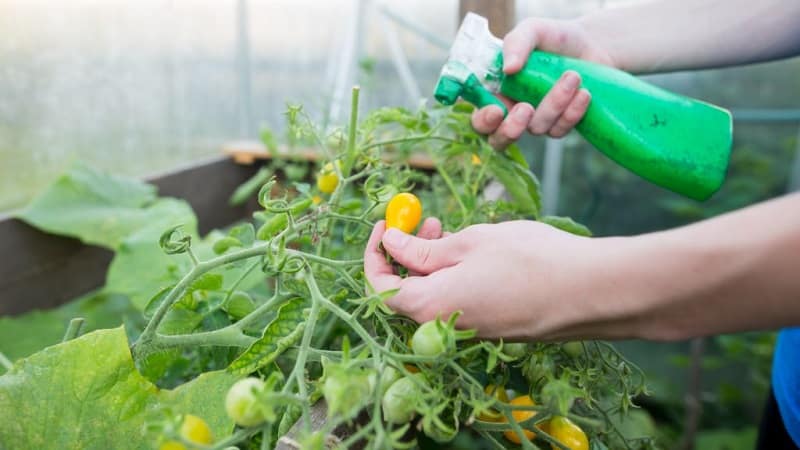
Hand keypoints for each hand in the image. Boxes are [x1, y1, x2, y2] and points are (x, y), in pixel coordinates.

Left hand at [363, 219, 634, 340]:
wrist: (590, 291)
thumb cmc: (530, 260)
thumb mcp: (469, 242)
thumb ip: (423, 249)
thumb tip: (390, 243)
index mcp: (430, 307)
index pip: (380, 288)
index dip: (375, 255)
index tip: (385, 223)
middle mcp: (445, 327)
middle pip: (406, 293)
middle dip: (406, 254)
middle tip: (425, 219)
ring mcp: (471, 331)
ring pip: (434, 295)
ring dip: (431, 262)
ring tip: (447, 227)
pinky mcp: (493, 327)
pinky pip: (457, 302)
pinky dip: (453, 276)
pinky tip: (473, 251)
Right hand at [472, 18, 615, 148]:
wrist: (590, 44)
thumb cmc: (554, 37)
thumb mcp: (532, 30)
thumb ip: (516, 44)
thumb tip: (509, 69)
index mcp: (496, 91)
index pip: (480, 117)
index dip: (484, 120)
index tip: (497, 110)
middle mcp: (511, 111)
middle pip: (499, 139)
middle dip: (510, 130)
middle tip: (526, 109)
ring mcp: (535, 121)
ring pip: (537, 128)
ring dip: (554, 103)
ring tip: (573, 76)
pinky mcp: (559, 126)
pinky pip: (560, 129)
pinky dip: (573, 112)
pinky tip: (584, 93)